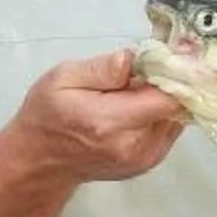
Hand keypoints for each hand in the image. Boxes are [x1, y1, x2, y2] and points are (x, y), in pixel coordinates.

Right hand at [5, 48, 187, 186]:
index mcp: (111, 122)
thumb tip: (135, 58)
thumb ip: (102, 68)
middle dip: (167, 82)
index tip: (171, 54)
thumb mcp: (63, 78)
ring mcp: (143, 158)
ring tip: (133, 89)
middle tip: (145, 68)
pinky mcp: (147, 162)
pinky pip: (168, 129)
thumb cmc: (47, 117)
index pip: (168, 98)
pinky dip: (158, 113)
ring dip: (162, 98)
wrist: (39, 161)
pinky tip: (134, 107)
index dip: (176, 73)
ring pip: (176, 117)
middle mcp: (133, 145)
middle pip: (176, 106)